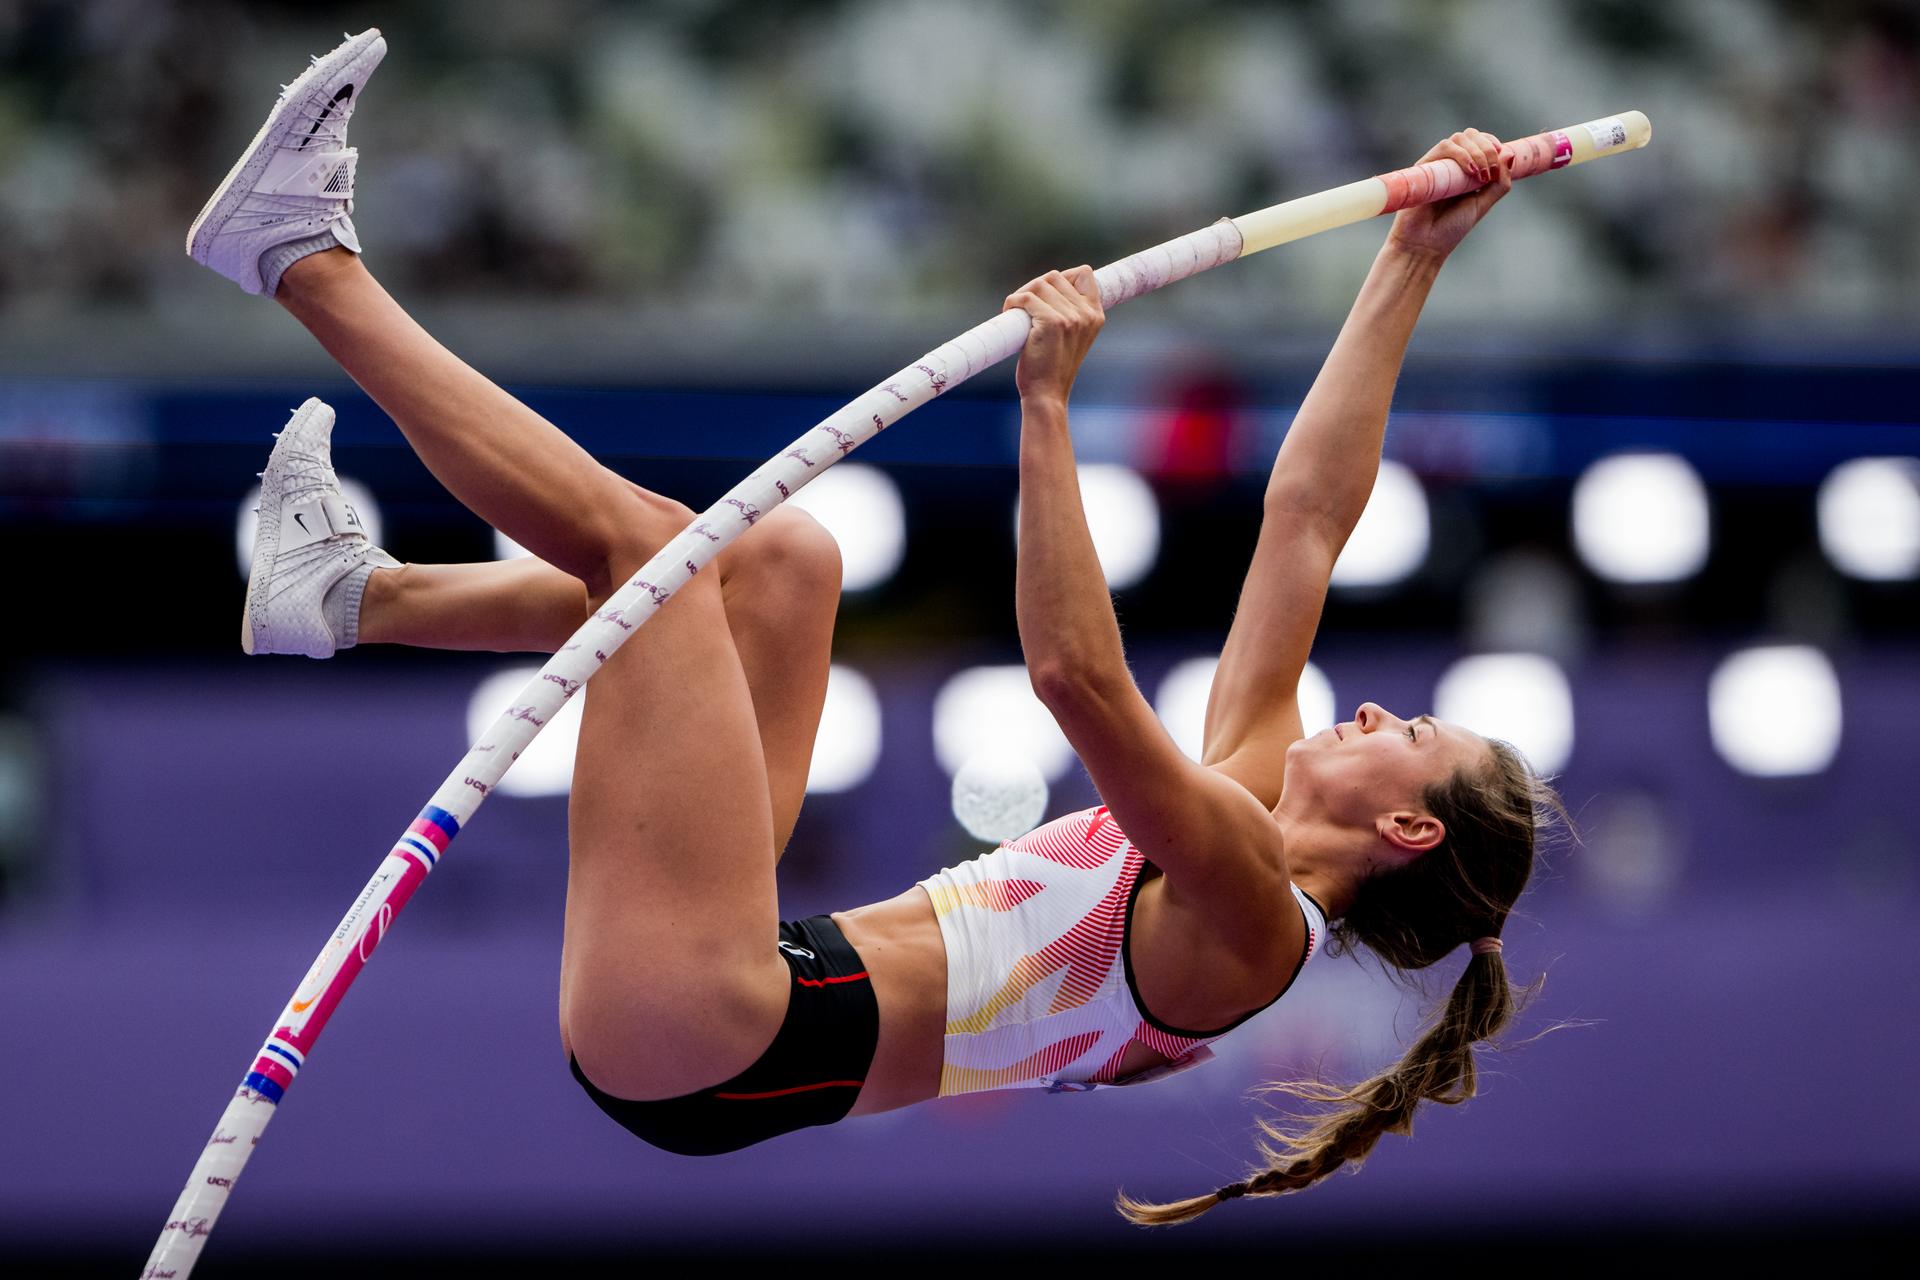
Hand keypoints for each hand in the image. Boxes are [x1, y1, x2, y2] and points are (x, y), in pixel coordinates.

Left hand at [1005, 266, 1104, 403]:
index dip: (1062, 277)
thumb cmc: (1053, 368)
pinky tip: (1009, 312)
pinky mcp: (1051, 322)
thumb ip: (1070, 313)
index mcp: (1095, 315)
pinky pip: (1026, 298)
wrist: (1047, 394)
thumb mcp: (1072, 337)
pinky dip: (1013, 302)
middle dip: (1035, 287)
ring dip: (1022, 294)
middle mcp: (1086, 314)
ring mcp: (1070, 317)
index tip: (1046, 293)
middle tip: (1024, 306)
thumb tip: (1048, 285)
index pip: (1084, 273)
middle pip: (1055, 277)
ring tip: (1016, 312)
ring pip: (1039, 284)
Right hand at [1385, 129, 1511, 260]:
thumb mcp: (1483, 204)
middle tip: (1491, 172)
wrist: (1425, 244)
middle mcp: (1451, 164)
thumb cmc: (1451, 228)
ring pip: (1460, 138)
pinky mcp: (1424, 167)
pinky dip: (1462, 154)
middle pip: (1471, 135)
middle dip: (1487, 148)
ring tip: (1481, 175)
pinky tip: (1470, 171)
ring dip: (1477, 151)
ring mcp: (1437, 164)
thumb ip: (1499, 183)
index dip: (1492, 143)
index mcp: (1465, 170)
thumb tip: (1510, 154)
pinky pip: (1444, 147)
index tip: (1502, 155)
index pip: (1480, 141)